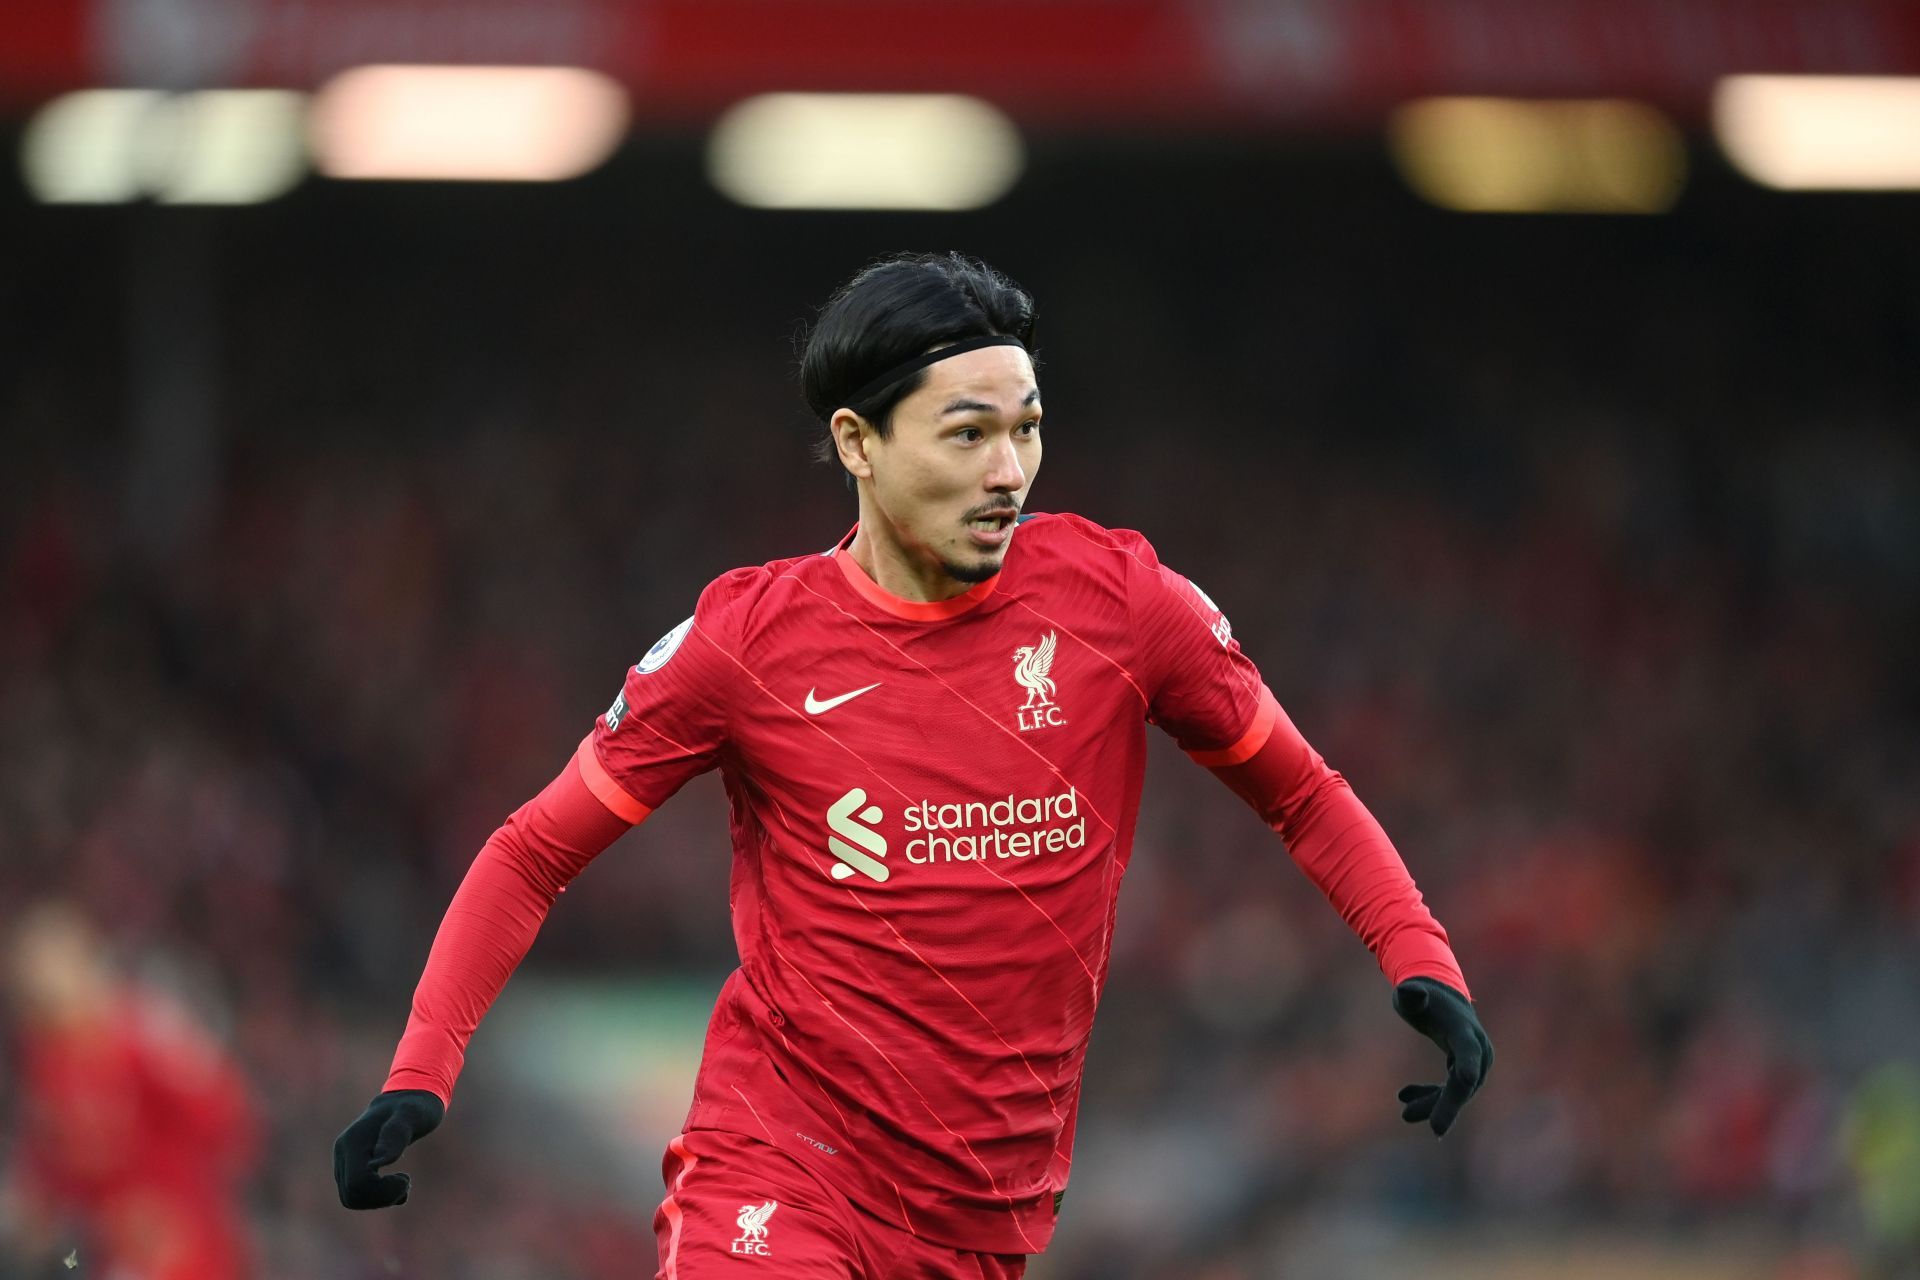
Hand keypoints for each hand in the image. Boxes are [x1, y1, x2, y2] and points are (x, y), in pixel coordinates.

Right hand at [333, 1090, 444, 1208]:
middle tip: (406, 1183)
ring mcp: (344, 1160)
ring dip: (379, 1199)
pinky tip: (397, 1184)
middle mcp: (343, 1152)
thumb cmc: (415, 1107)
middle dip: (381, 1198)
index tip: (405, 1178)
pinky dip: (378, 1197)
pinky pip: (356, 1193)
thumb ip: (396, 1134)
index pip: (356, 1185)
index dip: (381, 1192)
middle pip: (351, 1197)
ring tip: (402, 1183)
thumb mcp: (412, 1116)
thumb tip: (378, 1162)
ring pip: (351, 1198)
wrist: (409, 1098)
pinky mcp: (352, 1166)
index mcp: (353, 1142)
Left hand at [1392, 978, 1491, 1136]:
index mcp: (1464, 1030)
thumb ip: (1410, 995)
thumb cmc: (1420, 993)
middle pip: (1465, 1082)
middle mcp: (1477, 1048)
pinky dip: (1432, 1097)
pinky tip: (1405, 1096)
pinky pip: (1452, 1089)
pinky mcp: (1467, 1068)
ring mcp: (1475, 1060)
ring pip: (1458, 1091)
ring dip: (1434, 1104)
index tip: (1465, 1080)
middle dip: (1448, 1105)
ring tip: (1405, 1113)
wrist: (1440, 994)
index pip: (1468, 1052)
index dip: (1467, 1068)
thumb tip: (1410, 993)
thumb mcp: (1410, 992)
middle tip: (1434, 1130)